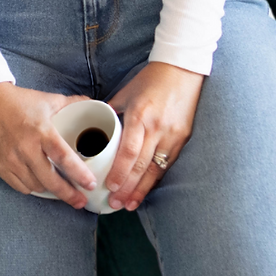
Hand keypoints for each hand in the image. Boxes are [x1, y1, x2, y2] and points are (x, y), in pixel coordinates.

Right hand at [0, 83, 97, 209]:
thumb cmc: (18, 100)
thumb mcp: (47, 100)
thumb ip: (72, 104)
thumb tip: (95, 105)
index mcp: (40, 130)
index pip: (63, 158)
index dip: (79, 174)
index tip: (90, 184)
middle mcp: (25, 147)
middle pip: (50, 180)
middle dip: (68, 194)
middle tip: (81, 201)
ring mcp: (10, 159)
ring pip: (35, 186)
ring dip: (49, 190)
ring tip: (60, 190)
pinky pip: (19, 186)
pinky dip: (31, 187)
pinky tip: (39, 184)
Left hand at [106, 62, 203, 210]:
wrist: (181, 71)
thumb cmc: (149, 80)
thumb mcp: (125, 93)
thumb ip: (110, 113)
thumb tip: (92, 128)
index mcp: (140, 116)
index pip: (129, 151)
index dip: (120, 172)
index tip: (109, 187)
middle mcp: (157, 129)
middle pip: (142, 166)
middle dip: (128, 188)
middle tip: (115, 204)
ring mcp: (172, 136)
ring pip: (156, 170)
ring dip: (142, 189)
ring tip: (129, 205)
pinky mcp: (183, 139)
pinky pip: (167, 164)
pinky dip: (155, 179)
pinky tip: (145, 190)